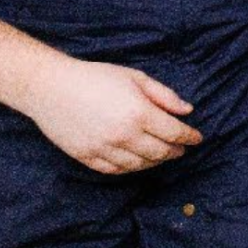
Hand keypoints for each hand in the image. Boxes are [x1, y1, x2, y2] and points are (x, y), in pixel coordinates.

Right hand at [23, 58, 202, 175]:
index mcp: (139, 112)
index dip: (189, 137)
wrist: (50, 87)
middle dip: (175, 151)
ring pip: (140, 165)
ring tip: (161, 154)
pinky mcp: (87, 157)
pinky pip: (116, 170)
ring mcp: (104, 149)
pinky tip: (137, 160)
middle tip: (181, 148)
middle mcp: (124, 135)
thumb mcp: (135, 77)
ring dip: (155, 161)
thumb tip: (187, 111)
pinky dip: (131, 167)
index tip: (197, 138)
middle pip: (160, 153)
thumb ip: (164, 95)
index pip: (174, 133)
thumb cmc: (95, 77)